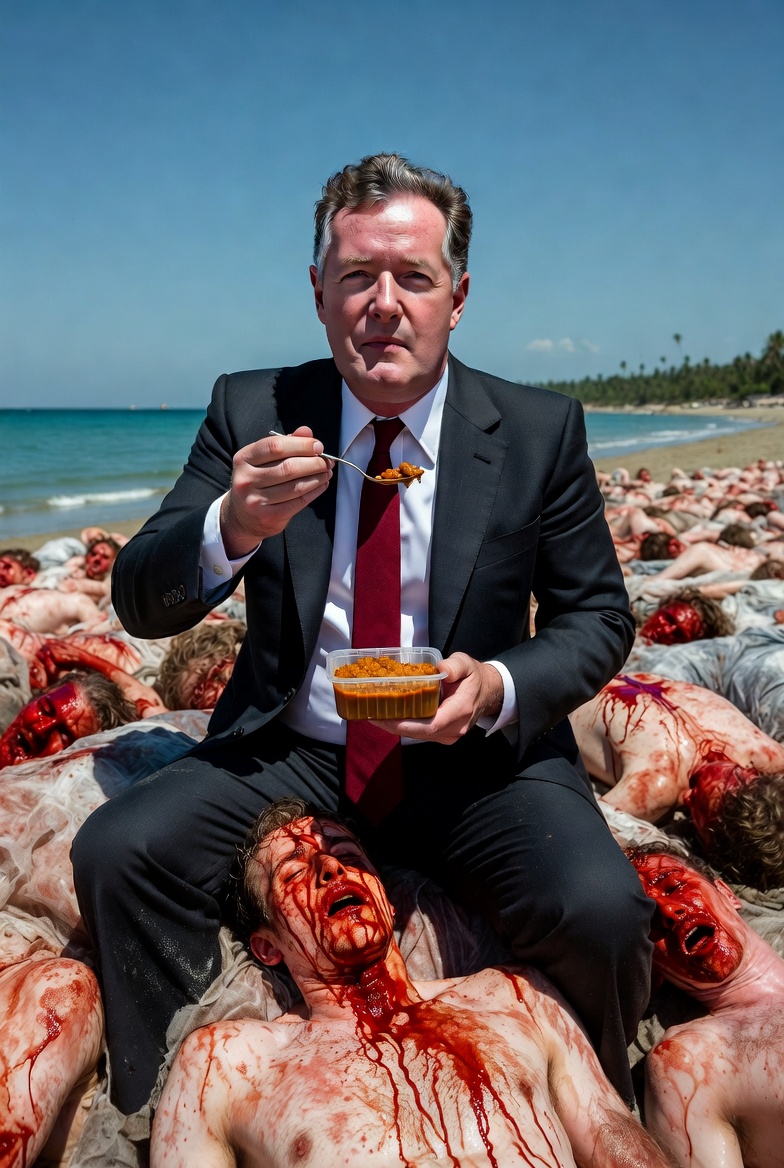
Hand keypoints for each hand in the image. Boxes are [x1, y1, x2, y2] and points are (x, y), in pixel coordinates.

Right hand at [220, 426, 332, 557]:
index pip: (275, 446)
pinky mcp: (268, 516)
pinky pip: (298, 502)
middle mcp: (246, 479)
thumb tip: (307, 432)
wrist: (242, 516)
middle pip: (288, 467)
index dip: (301, 444)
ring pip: (295, 486)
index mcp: (244, 459)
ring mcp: (255, 500)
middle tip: (327, 461)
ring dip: (317, 477)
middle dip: (314, 462)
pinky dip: (314, 492)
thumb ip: (285, 443)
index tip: (318, 446)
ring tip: (327, 472)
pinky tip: (322, 485)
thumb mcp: (264, 459)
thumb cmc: (257, 481)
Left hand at [370, 653, 503, 744]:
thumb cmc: (474, 677)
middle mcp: (454, 728)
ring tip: (372, 715)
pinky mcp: (442, 735)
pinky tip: (387, 717)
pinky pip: (420, 733)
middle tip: (370, 714)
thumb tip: (441, 669)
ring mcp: (448, 735)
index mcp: (460, 711)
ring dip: (394, 727)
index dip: (406, 724)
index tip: (385, 717)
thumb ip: (455, 665)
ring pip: (417, 735)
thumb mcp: (467, 664)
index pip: (430, 724)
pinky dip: (403, 726)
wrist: (488, 692)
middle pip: (418, 733)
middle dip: (392, 726)